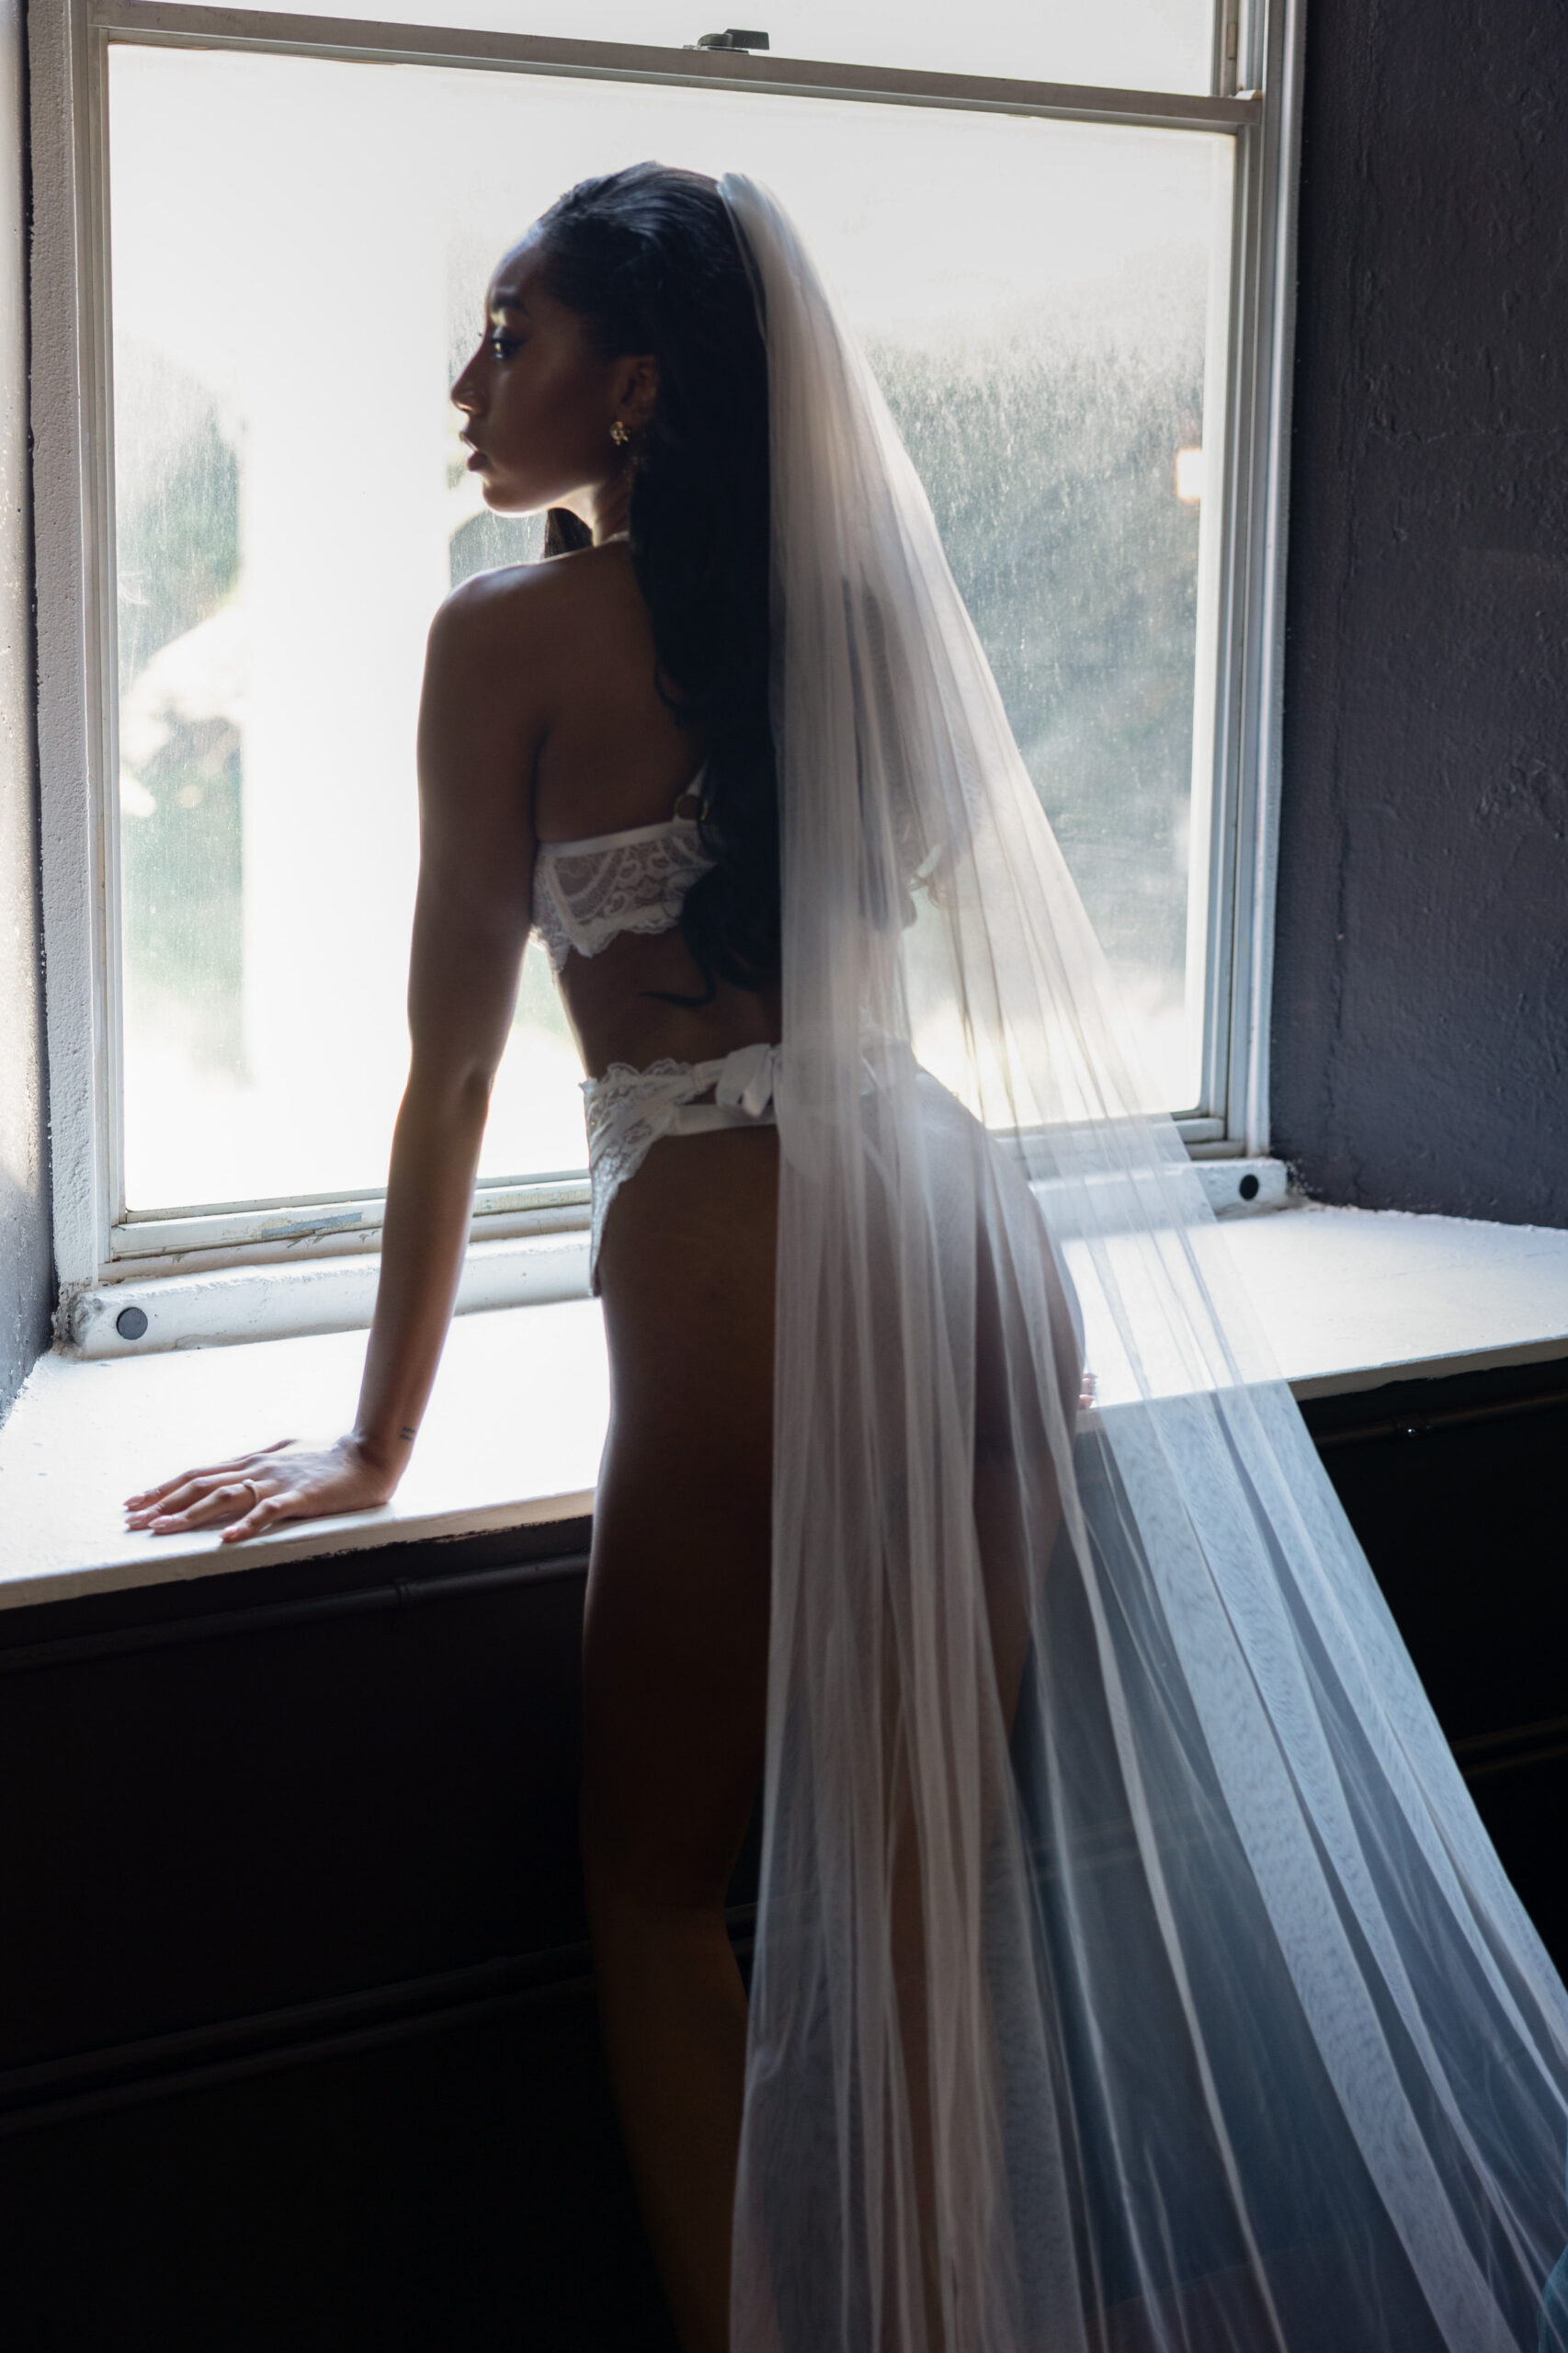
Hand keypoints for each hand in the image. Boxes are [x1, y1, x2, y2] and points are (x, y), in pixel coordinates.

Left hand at [123, 1435, 399, 1545]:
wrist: (368, 1455)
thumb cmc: (329, 1458)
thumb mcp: (284, 1456)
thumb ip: (257, 1466)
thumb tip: (234, 1473)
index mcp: (251, 1462)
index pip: (198, 1474)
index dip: (164, 1488)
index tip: (136, 1501)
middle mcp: (256, 1469)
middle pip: (199, 1484)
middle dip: (162, 1502)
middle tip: (131, 1519)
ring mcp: (276, 1482)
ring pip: (224, 1497)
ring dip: (188, 1514)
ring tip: (160, 1528)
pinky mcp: (299, 1497)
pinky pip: (268, 1513)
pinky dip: (245, 1525)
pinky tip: (226, 1539)